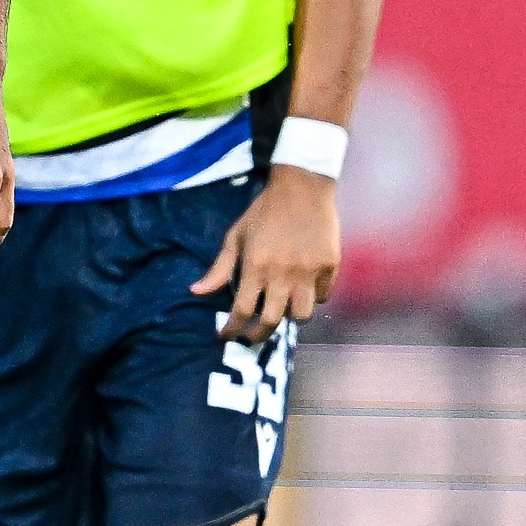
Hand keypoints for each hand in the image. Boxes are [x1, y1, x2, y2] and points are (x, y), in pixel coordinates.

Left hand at [193, 166, 339, 344]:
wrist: (302, 189)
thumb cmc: (263, 212)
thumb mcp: (235, 237)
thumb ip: (219, 268)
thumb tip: (195, 292)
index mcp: (256, 267)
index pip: (241, 311)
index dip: (232, 329)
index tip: (226, 336)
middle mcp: (283, 274)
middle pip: (271, 321)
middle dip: (258, 335)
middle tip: (251, 336)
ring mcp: (310, 272)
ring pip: (301, 315)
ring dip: (289, 316)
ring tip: (280, 309)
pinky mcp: (330, 267)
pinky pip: (323, 297)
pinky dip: (312, 299)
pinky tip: (303, 290)